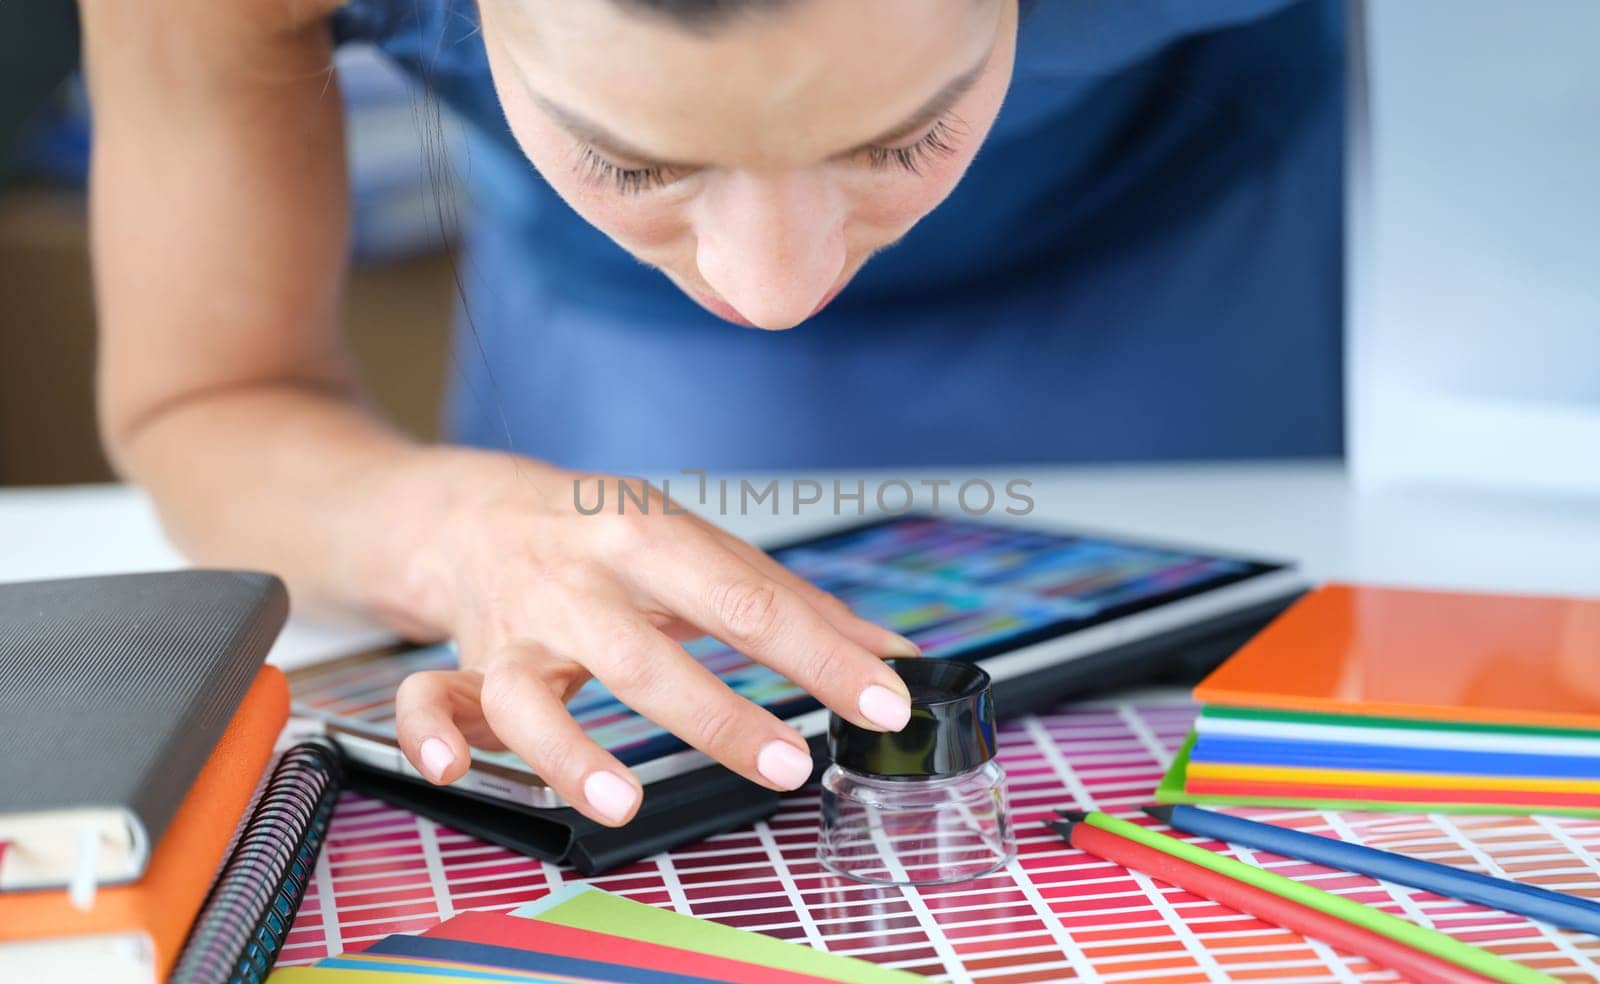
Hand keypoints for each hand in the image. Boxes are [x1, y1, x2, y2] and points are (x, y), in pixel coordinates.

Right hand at [368, 447, 919, 826]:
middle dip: (717, 712)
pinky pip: (430, 699)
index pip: (744, 597)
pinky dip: (432, 736)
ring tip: (624, 802)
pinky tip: (458, 772)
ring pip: (527, 690)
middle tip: (790, 763)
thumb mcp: (697, 544)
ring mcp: (514, 626)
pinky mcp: (465, 664)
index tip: (881, 701)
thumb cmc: (604, 533)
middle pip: (642, 651)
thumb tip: (889, 654)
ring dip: (570, 750)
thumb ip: (790, 601)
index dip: (817, 654)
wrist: (472, 510)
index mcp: (646, 536)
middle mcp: (577, 581)